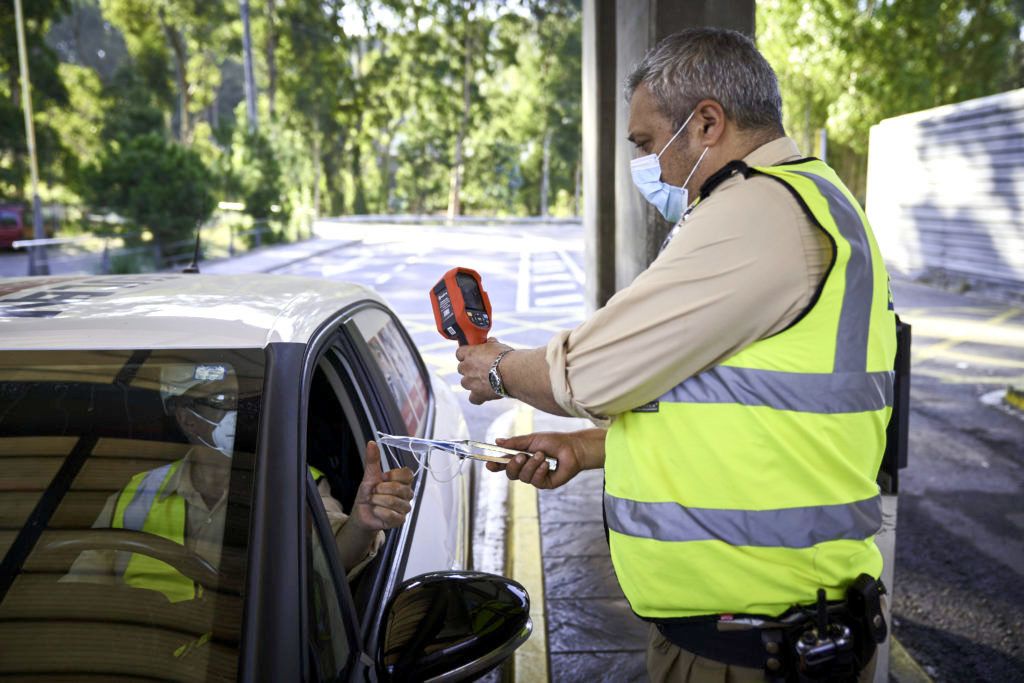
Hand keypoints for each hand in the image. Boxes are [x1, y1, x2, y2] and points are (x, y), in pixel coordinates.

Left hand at [350, 441, 413, 530]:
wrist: (361, 512)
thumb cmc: (368, 493)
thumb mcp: (369, 475)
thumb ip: (372, 460)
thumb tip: (372, 443)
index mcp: (403, 481)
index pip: (407, 474)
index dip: (392, 476)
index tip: (382, 478)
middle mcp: (407, 494)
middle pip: (399, 488)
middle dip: (380, 490)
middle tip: (374, 492)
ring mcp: (405, 508)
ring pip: (393, 502)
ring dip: (377, 501)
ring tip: (374, 502)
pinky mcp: (400, 520)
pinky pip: (391, 515)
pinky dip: (379, 512)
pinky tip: (376, 511)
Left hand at [456, 338, 512, 404]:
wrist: (512, 372)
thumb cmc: (505, 357)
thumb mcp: (497, 345)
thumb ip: (490, 344)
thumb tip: (490, 341)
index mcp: (469, 353)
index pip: (459, 353)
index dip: (466, 355)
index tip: (473, 356)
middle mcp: (466, 368)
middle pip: (461, 368)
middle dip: (469, 369)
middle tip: (482, 368)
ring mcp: (470, 382)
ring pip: (465, 383)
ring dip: (472, 382)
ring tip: (485, 381)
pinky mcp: (477, 394)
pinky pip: (473, 399)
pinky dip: (478, 397)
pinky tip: (485, 395)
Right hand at [487, 430, 605, 489]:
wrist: (572, 448)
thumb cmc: (553, 442)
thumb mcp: (532, 439)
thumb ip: (515, 442)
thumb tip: (497, 441)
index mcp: (521, 457)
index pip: (504, 464)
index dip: (495, 465)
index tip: (489, 463)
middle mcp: (526, 469)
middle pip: (510, 474)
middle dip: (513, 465)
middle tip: (521, 456)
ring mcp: (535, 477)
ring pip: (523, 477)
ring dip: (531, 465)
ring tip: (541, 455)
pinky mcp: (545, 484)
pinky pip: (535, 481)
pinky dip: (540, 471)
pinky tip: (547, 464)